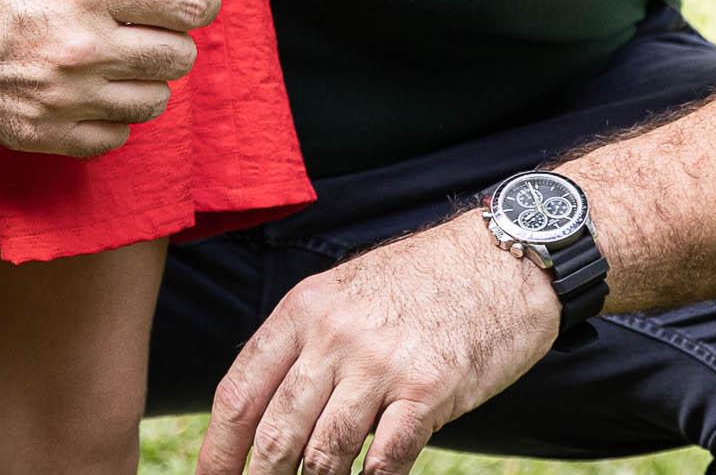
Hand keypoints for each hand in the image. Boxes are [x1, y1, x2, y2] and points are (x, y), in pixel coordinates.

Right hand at [0, 0, 218, 155]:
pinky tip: (79, 87)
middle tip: (130, 22)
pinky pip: (114, 137)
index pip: (189, 6)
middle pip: (178, 56)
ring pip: (154, 101)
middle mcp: (79, 43)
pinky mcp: (39, 134)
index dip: (199, 1)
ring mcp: (60, 96)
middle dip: (166, 36)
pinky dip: (108, 114)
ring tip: (101, 54)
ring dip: (140, 76)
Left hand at [195, 214, 560, 474]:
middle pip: (276, 431)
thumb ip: (304, 343)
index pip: (240, 391)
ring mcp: (380, 363)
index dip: (218, 447)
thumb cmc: (418, 283)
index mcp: (301, 310)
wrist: (497, 260)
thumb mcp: (343, 294)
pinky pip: (387, 457)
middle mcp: (332, 336)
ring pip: (325, 451)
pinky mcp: (430, 389)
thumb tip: (263, 405)